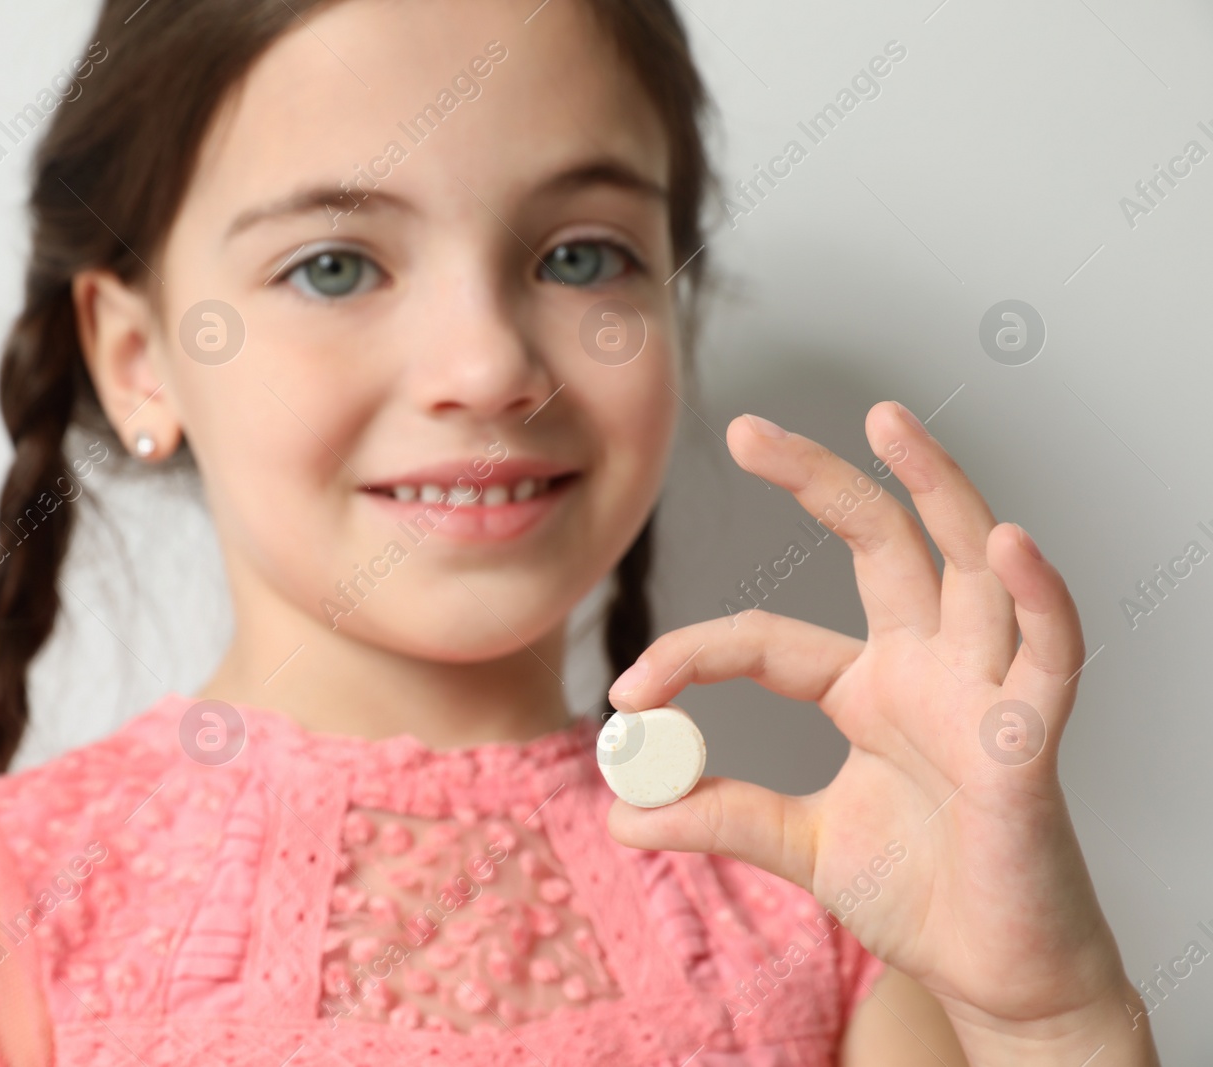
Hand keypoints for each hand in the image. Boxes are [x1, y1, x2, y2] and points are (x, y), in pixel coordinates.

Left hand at [604, 402, 1155, 1061]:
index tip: (623, 694)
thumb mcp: (798, 845)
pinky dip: (1039, 598)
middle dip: (819, 480)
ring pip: (969, 568)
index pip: (767, 638)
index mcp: (869, 687)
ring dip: (939, 490)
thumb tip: (619, 815)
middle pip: (879, 545)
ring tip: (889, 423)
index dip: (691, 656)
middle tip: (747, 430)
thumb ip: (720, 817)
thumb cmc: (920, 897)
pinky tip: (1007, 543)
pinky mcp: (1031, 742)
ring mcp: (983, 694)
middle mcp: (927, 669)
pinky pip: (1049, 656)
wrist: (993, 975)